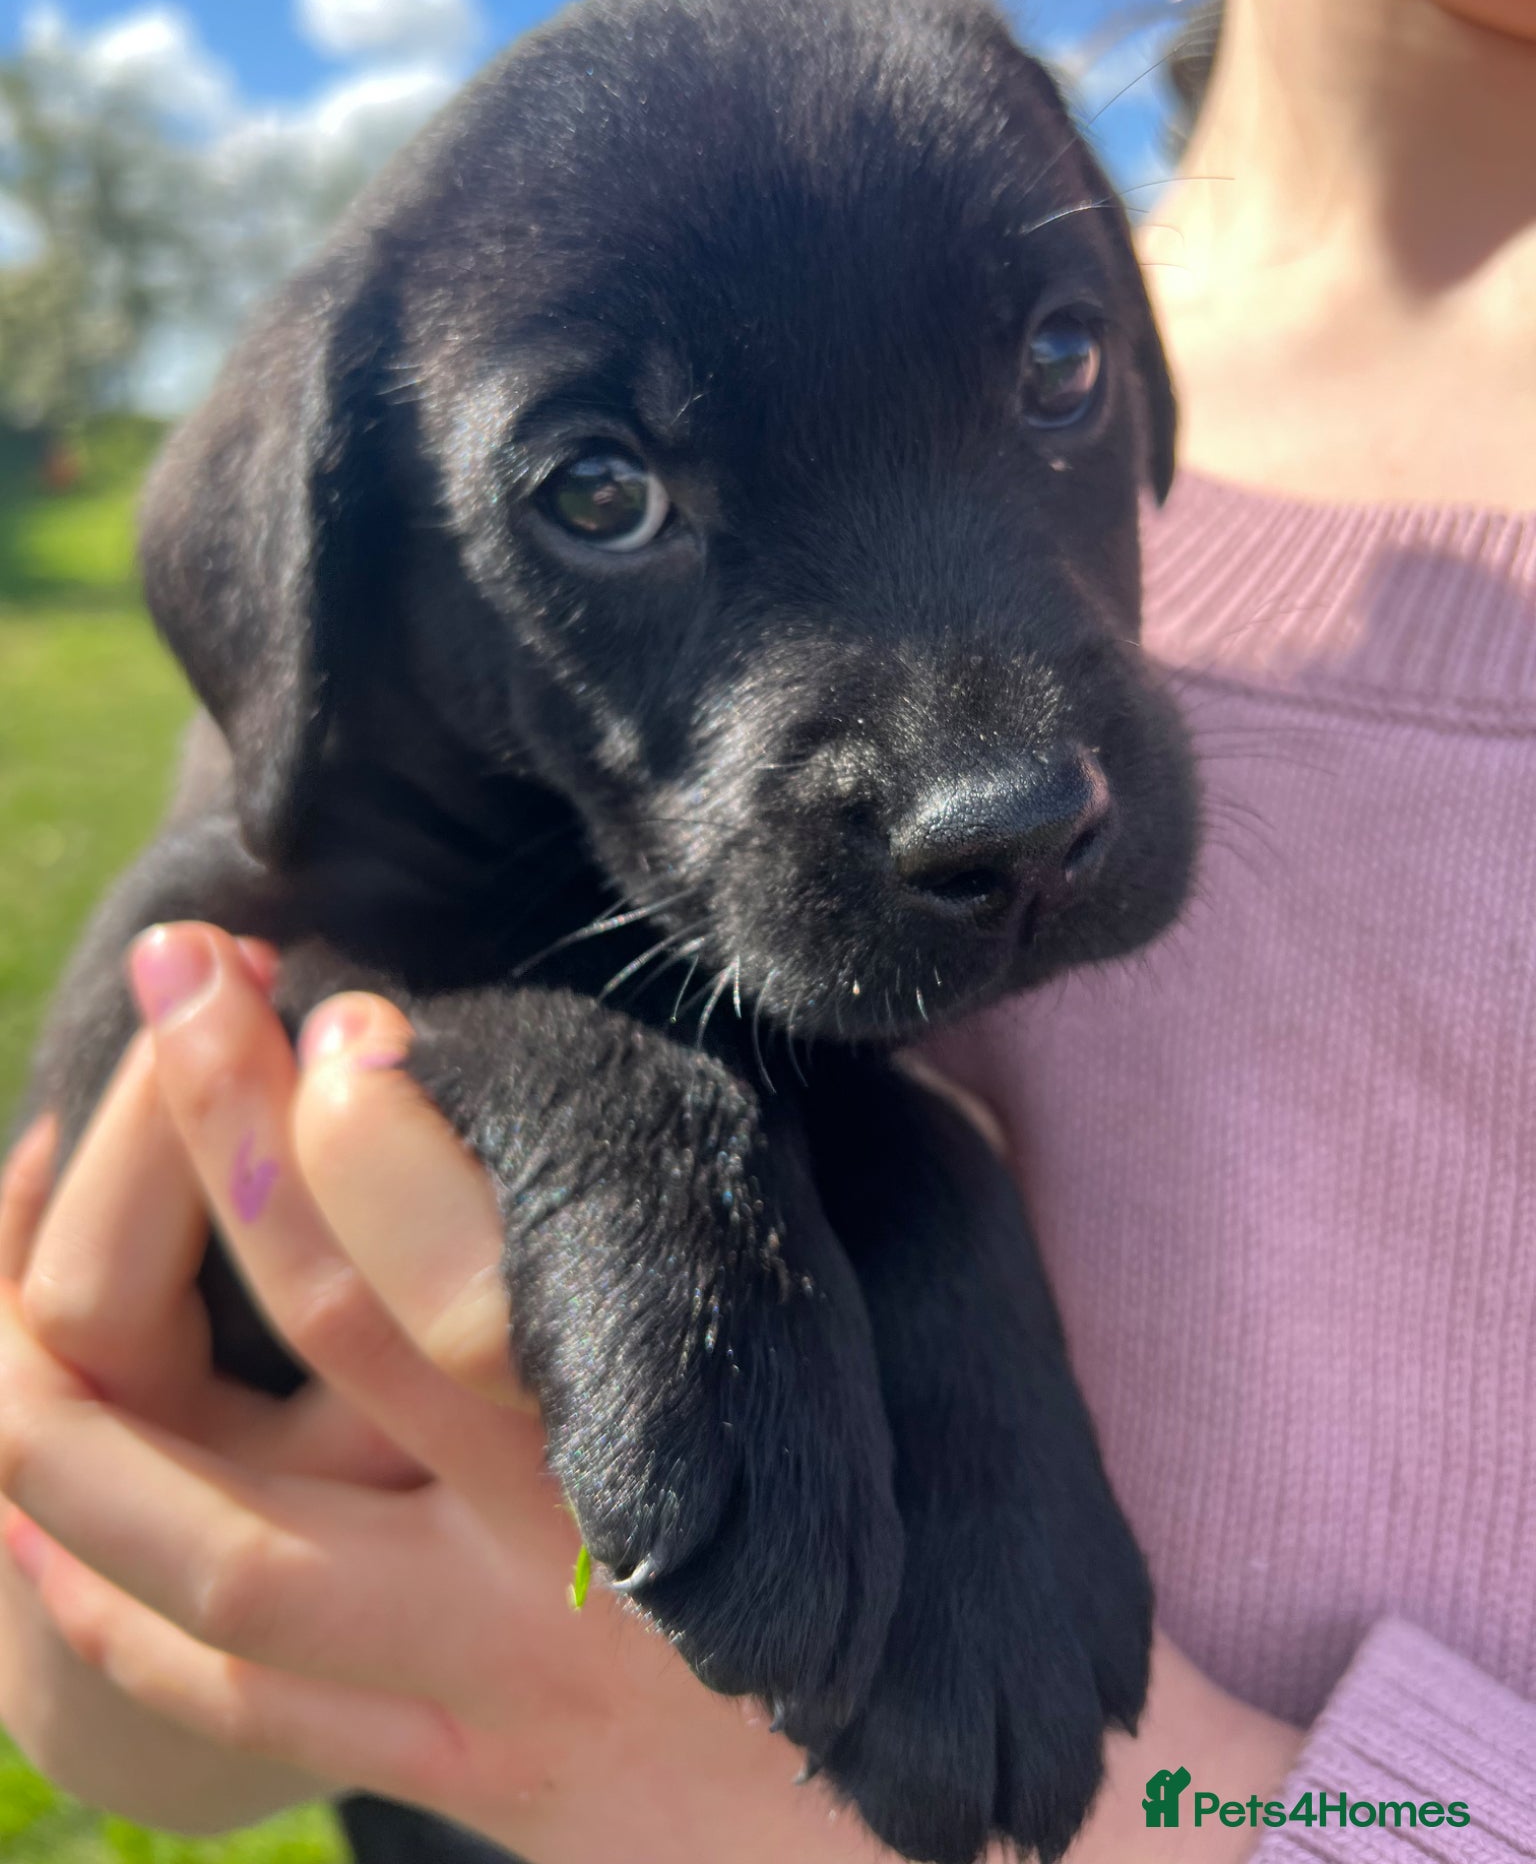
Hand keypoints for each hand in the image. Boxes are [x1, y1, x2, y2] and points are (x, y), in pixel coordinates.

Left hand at [0, 926, 873, 1862]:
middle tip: (181, 976)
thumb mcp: (941, 1381)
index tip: (335, 1005)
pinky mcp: (448, 1769)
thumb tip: (894, 1065)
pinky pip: (230, 1700)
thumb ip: (888, 1222)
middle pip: (338, 1336)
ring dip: (84, 1407)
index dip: (380, 1134)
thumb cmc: (946, 1581)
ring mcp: (477, 1681)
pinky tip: (19, 1506)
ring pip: (220, 1550)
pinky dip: (101, 1600)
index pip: (483, 1271)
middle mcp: (556, 1567)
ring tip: (7, 1270)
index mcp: (672, 1453)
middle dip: (231, 1141)